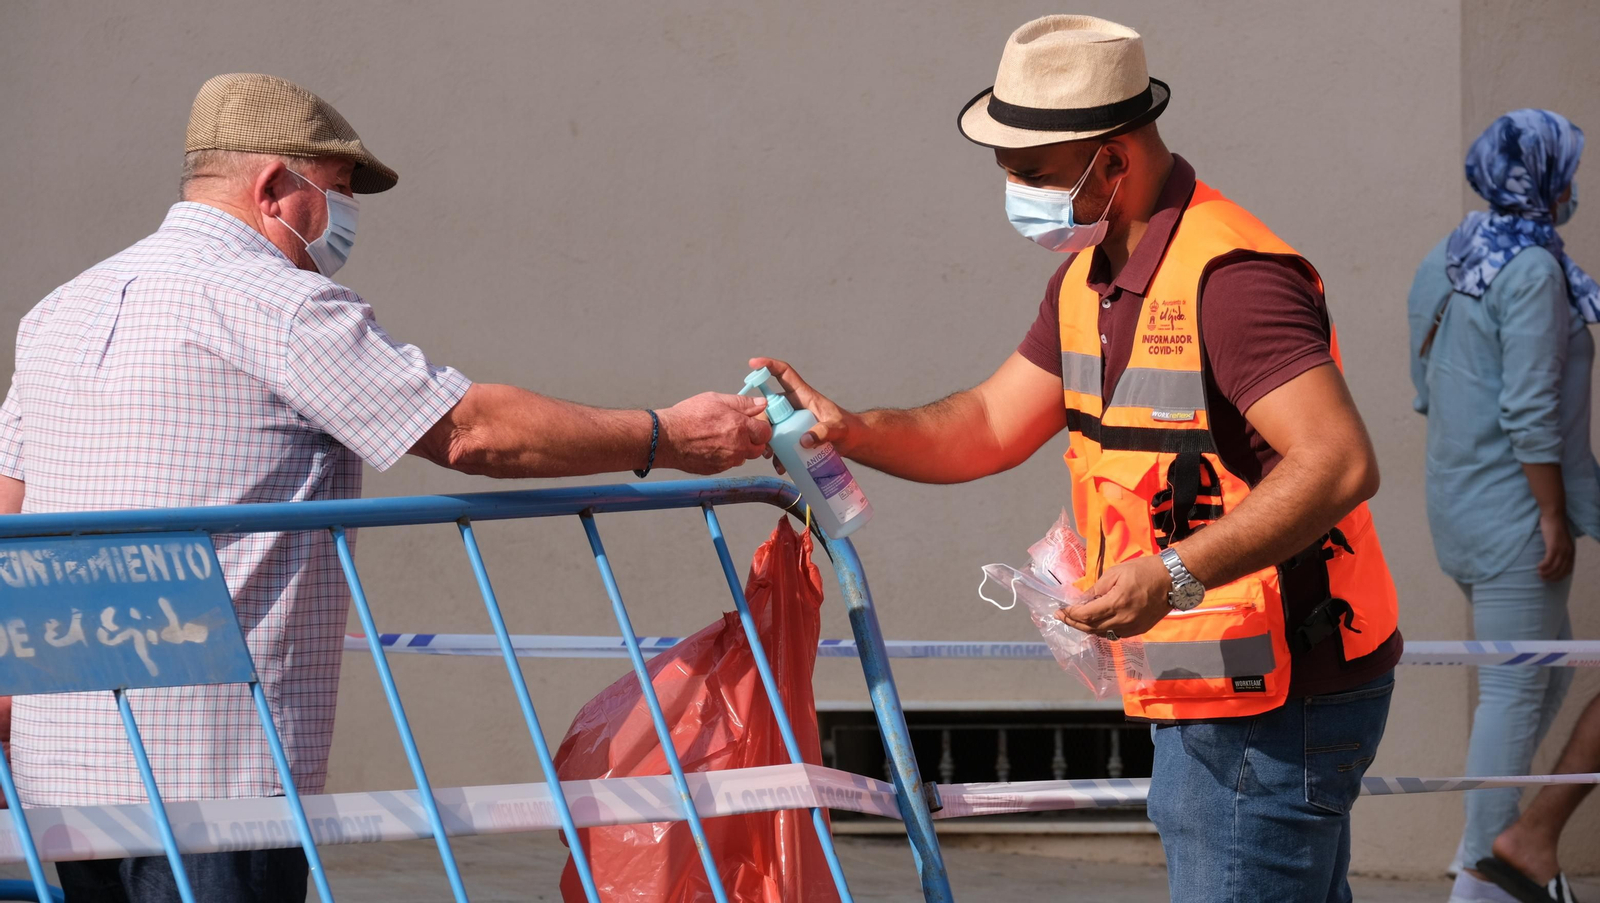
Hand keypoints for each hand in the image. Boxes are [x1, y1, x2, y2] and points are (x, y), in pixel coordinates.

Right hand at [657, 393, 772, 474]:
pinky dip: (725, 456)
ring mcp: (727, 461)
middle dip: (753, 440)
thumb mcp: (716, 399)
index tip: (754, 423)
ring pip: (743, 457)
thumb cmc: (688, 417)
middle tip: (740, 430)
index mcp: (740, 428)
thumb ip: (742, 403)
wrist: (666, 438)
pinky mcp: (716, 470)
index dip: (761, 426)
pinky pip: (728, 463)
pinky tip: (712, 446)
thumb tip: (761, 404)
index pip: (765, 432)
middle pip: (758, 449)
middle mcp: (737, 447)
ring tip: (722, 437)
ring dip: (739, 449)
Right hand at [748, 358, 862, 467]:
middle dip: (761, 419)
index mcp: (803, 396)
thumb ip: (824, 432)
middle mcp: (794, 406)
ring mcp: (792, 421)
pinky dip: (777, 454)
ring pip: (771, 426)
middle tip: (761, 435)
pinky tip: (781, 466)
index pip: (784, 374)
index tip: (753, 364)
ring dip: (766, 440)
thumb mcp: (839, 429)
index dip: (768, 366)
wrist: (853, 442)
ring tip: (770, 455)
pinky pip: (778, 442)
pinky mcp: (793, 436)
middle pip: (769, 405)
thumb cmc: (848, 429)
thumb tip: (804, 440)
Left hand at [1055, 555, 1173, 638]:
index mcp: (1116, 603)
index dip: (1071, 614)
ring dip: (1086, 628)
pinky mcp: (1139, 630)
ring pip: (1102, 634)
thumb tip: (1082, 599)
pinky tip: (1095, 623)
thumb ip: (1097, 588)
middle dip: (1073, 623)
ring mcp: (1132, 627)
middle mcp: (1123, 620)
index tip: (1060, 610)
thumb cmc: (1144, 570)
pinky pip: (1115, 634)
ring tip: (1075, 620)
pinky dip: (1102, 630)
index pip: (1086, 615)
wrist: (1173, 580)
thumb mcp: (1116, 572)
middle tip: (1061, 616)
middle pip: (1091, 628)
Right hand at [1537, 512, 1574, 581]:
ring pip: (1554, 567)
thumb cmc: (1555, 527)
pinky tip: (1538, 567)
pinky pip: (1548, 561)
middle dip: (1552, 577)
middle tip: (1543, 579)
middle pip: (1561, 570)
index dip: (1559, 577)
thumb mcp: (1561, 541)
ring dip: (1546, 573)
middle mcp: (1568, 552)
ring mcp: (1561, 550)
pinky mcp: (1553, 547)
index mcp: (1571, 552)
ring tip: (1539, 574)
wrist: (1554, 516)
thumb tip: (1554, 557)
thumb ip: (1560, 549)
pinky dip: (1544, 566)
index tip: (1551, 580)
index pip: (1568, 570)